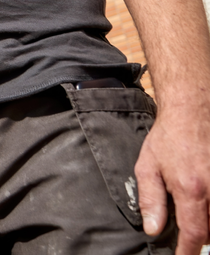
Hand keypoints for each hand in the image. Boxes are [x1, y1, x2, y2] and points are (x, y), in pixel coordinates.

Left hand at [136, 104, 209, 253]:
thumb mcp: (148, 167)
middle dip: (200, 236)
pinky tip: (205, 198)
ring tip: (196, 211)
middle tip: (186, 229)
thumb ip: (151, 201)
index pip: (195, 234)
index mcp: (191, 190)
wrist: (193, 111)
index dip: (189, 252)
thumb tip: (153, 229)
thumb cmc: (168, 138)